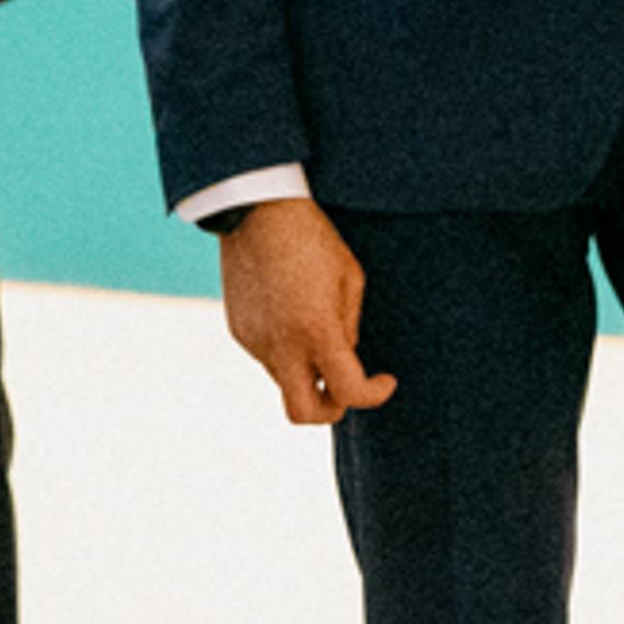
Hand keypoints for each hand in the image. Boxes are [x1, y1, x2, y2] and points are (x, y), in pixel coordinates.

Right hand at [216, 196, 394, 425]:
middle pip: (302, 414)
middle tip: (345, 386)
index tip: (384, 380)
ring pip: (285, 381)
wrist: (255, 209)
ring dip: (306, 370)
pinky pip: (267, 356)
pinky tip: (290, 311)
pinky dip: (285, 349)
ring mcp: (254, 340)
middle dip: (329, 409)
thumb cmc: (313, 237)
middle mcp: (280, 344)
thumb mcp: (350, 278)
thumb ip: (350, 328)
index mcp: (316, 330)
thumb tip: (346, 357)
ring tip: (315, 327)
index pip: (348, 392)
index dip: (374, 394)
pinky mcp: (238, 330)